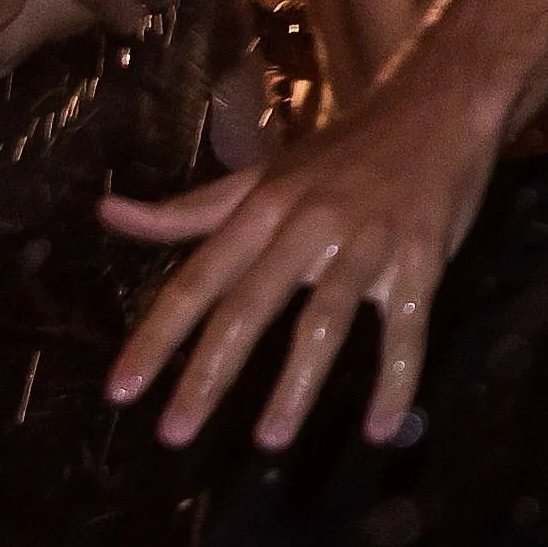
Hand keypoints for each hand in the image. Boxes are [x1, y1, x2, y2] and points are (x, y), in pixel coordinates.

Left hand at [102, 72, 506, 449]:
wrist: (439, 105)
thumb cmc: (346, 150)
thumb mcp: (264, 176)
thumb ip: (192, 210)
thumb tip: (109, 214)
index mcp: (263, 207)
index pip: (197, 280)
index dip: (157, 337)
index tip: (122, 392)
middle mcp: (307, 224)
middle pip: (248, 306)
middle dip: (209, 374)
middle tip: (175, 434)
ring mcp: (367, 241)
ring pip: (324, 320)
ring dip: (296, 385)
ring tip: (270, 441)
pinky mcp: (422, 258)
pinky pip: (408, 328)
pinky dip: (397, 380)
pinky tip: (382, 429)